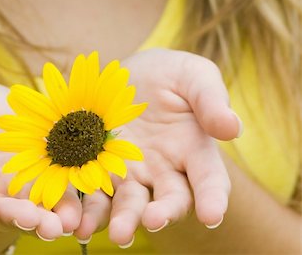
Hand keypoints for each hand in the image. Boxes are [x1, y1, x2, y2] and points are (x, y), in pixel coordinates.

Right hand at [0, 84, 81, 251]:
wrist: (2, 111)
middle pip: (2, 210)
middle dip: (17, 217)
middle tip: (32, 222)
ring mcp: (21, 190)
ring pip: (33, 209)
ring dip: (46, 220)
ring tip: (60, 225)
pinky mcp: (47, 182)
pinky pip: (57, 196)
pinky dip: (66, 205)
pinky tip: (78, 212)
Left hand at [74, 49, 241, 245]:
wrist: (125, 75)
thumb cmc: (168, 75)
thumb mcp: (192, 75)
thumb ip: (211, 99)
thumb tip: (231, 128)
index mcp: (194, 149)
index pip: (209, 178)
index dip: (212, 197)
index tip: (212, 215)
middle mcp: (164, 170)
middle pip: (168, 199)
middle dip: (162, 213)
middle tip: (152, 221)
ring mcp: (131, 172)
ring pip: (129, 203)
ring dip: (121, 220)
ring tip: (115, 233)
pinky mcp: (100, 170)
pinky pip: (94, 192)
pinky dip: (86, 208)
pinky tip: (76, 221)